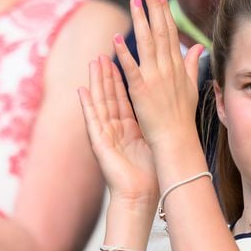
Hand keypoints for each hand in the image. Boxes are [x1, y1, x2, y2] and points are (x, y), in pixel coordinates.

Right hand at [78, 54, 157, 205]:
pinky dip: (87, 105)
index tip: (121, 61)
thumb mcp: (154, 144)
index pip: (123, 100)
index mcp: (129, 130)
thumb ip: (155, 126)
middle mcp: (115, 130)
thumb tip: (168, 115)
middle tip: (104, 54)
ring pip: (99, 104)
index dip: (121, 81)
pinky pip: (92, 120)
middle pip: (109, 98)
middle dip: (107, 76)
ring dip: (96, 83)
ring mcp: (105, 136)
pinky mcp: (99, 143)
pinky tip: (81, 90)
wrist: (139, 196)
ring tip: (94, 62)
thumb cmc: (149, 176)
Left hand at [113, 0, 203, 157]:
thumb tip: (198, 46)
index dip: (163, 12)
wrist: (177, 140)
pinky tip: (117, 39)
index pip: (170, 34)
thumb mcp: (191, 88)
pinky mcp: (142, 91)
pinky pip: (132, 69)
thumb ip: (193, 65)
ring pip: (147, 44)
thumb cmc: (182, 118)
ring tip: (134, 1)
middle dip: (154, 9)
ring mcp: (155, 79)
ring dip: (140, 21)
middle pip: (160, 33)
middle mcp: (167, 69)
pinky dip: (124, 54)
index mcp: (177, 68)